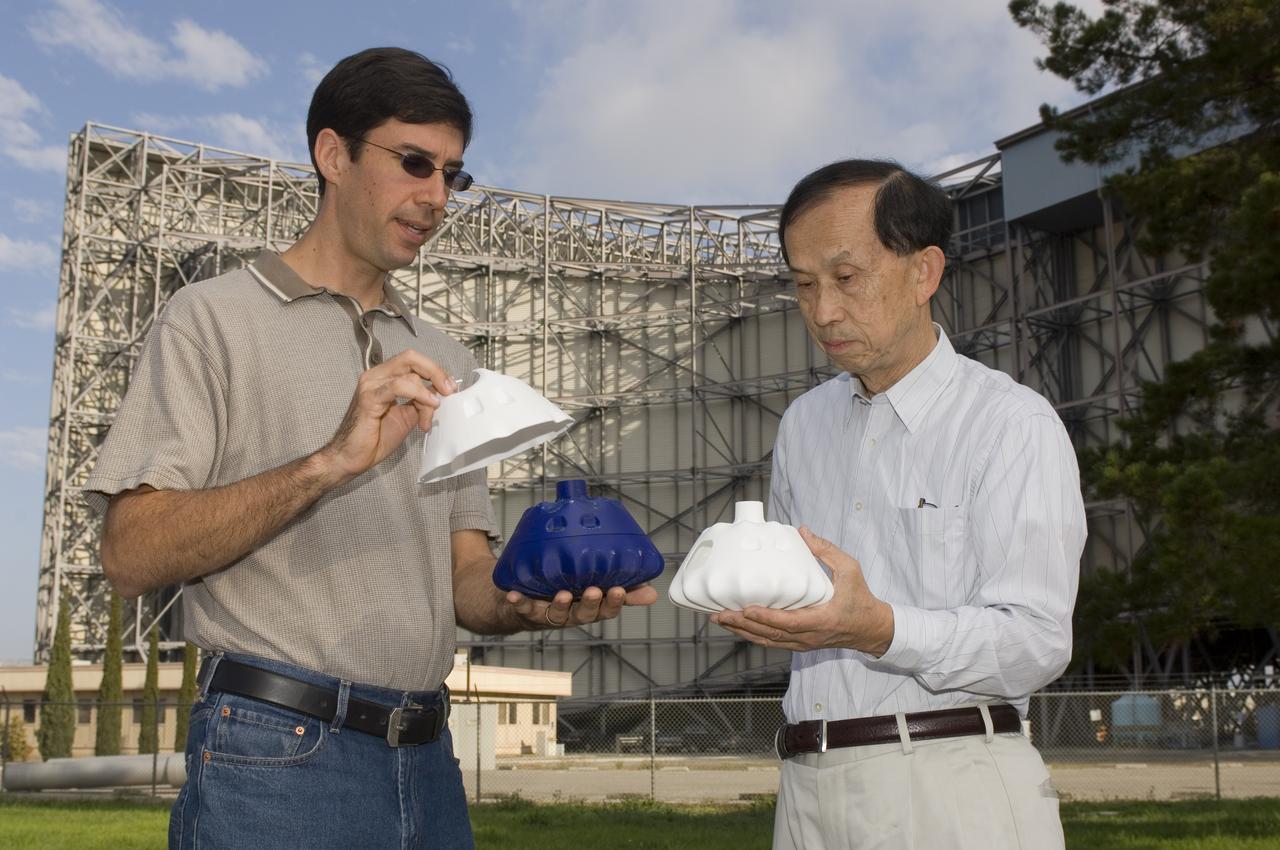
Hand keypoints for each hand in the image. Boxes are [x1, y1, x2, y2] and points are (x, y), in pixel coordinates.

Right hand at [315, 350, 454, 484]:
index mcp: (384, 378)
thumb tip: (440, 395)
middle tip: (449, 389)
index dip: (435, 371)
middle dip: (435, 371)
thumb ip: (421, 403)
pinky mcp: (369, 398)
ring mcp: (371, 385)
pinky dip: (419, 394)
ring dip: (429, 392)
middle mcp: (376, 376)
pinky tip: (428, 405)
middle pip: (411, 358)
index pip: (413, 361)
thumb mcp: (407, 417)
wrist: (351, 457)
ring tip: (434, 409)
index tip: (450, 387)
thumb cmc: (374, 438)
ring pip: (409, 372)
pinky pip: (398, 386)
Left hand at [505, 584, 658, 630]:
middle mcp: (570, 614)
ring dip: (560, 605)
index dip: (613, 603)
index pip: (605, 610)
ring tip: (562, 593)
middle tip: (594, 591)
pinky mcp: (526, 610)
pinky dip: (519, 602)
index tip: (619, 589)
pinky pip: (522, 608)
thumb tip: (653, 593)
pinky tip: (515, 594)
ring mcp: (548, 614)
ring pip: (556, 615)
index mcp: (588, 608)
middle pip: (582, 615)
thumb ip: (622, 591)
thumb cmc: (563, 591)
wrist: (522, 598)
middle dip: (589, 605)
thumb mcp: (594, 589)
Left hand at [710, 527, 894, 655]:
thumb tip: (803, 532)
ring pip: (768, 641)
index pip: (789, 622)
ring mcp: (803, 643)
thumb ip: (826, 550)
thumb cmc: (861, 598)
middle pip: (771, 634)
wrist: (871, 628)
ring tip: (721, 620)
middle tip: (720, 614)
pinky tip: (738, 627)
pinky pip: (773, 642)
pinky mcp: (800, 644)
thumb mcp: (850, 569)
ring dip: (743, 632)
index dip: (766, 618)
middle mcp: (809, 636)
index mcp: (822, 620)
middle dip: (743, 625)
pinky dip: (753, 635)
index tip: (746, 609)